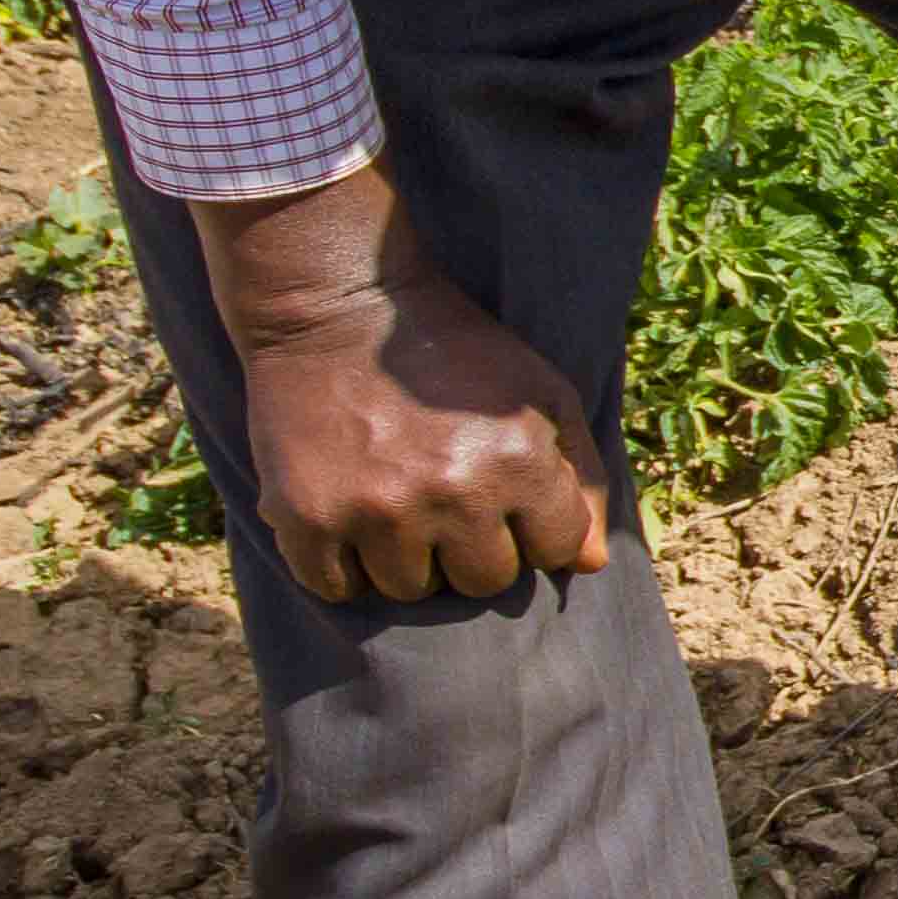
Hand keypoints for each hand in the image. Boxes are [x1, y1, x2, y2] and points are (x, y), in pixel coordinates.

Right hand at [189, 167, 609, 608]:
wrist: (338, 308)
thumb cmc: (456, 352)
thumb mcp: (541, 394)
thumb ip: (583, 479)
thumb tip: (589, 565)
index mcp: (519, 461)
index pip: (554, 551)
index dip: (534, 526)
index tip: (505, 495)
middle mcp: (453, 493)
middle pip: (484, 582)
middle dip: (473, 547)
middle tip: (445, 496)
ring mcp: (377, 512)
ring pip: (411, 590)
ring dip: (407, 557)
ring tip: (394, 497)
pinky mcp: (308, 520)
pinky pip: (337, 589)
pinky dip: (344, 565)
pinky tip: (348, 513)